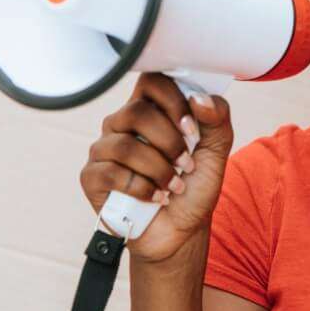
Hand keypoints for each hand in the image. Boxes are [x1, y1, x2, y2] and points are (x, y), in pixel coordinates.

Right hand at [80, 73, 233, 262]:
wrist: (182, 229)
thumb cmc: (195, 183)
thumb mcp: (217, 148)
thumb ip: (217, 117)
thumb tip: (198, 99)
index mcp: (152, 109)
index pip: (152, 80)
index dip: (173, 101)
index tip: (192, 128)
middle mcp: (124, 123)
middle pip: (136, 111)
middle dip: (169, 141)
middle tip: (186, 163)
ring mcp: (105, 148)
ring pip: (125, 145)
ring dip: (159, 169)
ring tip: (174, 185)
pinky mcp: (92, 176)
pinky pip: (110, 172)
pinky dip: (142, 188)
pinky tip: (156, 197)